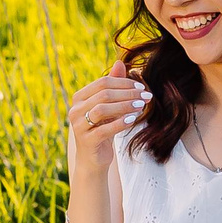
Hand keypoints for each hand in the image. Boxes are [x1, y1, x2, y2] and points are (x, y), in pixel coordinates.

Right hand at [64, 59, 147, 177]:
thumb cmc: (102, 130)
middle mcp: (75, 110)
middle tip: (146, 96)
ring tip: (141, 106)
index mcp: (79, 98)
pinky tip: (134, 119)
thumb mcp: (108, 107)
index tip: (142, 87)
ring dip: (125, 106)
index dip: (124, 83)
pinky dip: (121, 122)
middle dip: (128, 93)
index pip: (102, 83)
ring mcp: (79, 125)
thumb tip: (120, 62)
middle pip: (104, 94)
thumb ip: (113, 86)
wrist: (93, 160)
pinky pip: (105, 128)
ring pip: (103, 109)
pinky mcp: (87, 141)